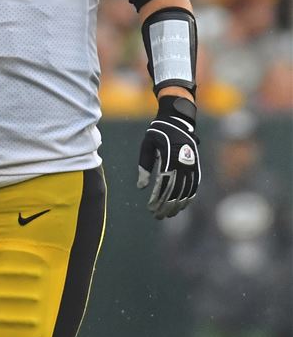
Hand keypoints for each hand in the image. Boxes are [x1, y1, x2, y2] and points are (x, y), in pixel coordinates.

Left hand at [137, 96, 199, 219]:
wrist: (178, 120)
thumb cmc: (158, 132)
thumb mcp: (147, 145)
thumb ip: (145, 165)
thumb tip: (141, 187)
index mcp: (170, 158)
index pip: (164, 184)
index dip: (157, 198)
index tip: (150, 208)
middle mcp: (184, 164)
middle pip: (176, 191)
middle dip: (166, 206)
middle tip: (157, 216)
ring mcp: (192, 166)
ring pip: (187, 191)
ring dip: (177, 205)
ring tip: (167, 214)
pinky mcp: (196, 166)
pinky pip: (194, 185)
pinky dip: (189, 197)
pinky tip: (182, 206)